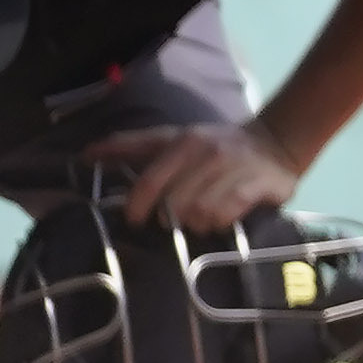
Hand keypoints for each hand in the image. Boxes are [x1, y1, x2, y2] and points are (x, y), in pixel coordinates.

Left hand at [95, 119, 304, 235]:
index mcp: (184, 141)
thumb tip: (85, 155)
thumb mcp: (173, 140)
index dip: (138, 205)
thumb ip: (131, 147)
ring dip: (196, 223)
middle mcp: (209, 151)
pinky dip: (219, 221)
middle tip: (174, 221)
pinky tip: (220, 220)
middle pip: (174, 202)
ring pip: (201, 210)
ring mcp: (237, 167)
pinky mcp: (262, 183)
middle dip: (170, 217)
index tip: (136, 220)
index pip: (150, 180)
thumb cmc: (213, 147)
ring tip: (199, 221)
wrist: (277, 140)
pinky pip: (229, 212)